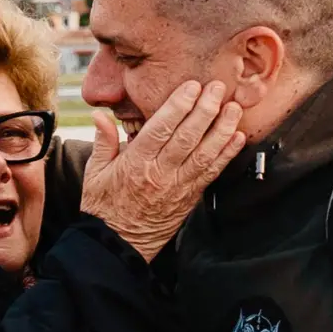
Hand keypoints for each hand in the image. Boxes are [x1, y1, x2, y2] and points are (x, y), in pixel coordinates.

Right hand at [80, 81, 244, 261]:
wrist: (118, 245)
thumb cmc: (104, 207)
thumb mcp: (95, 172)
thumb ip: (103, 141)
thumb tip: (100, 114)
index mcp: (135, 164)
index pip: (160, 129)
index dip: (178, 106)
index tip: (191, 86)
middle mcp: (159, 174)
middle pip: (187, 138)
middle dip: (205, 110)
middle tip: (218, 88)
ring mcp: (178, 187)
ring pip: (204, 155)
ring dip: (222, 130)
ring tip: (234, 108)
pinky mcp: (190, 198)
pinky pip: (211, 173)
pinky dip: (226, 155)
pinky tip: (238, 138)